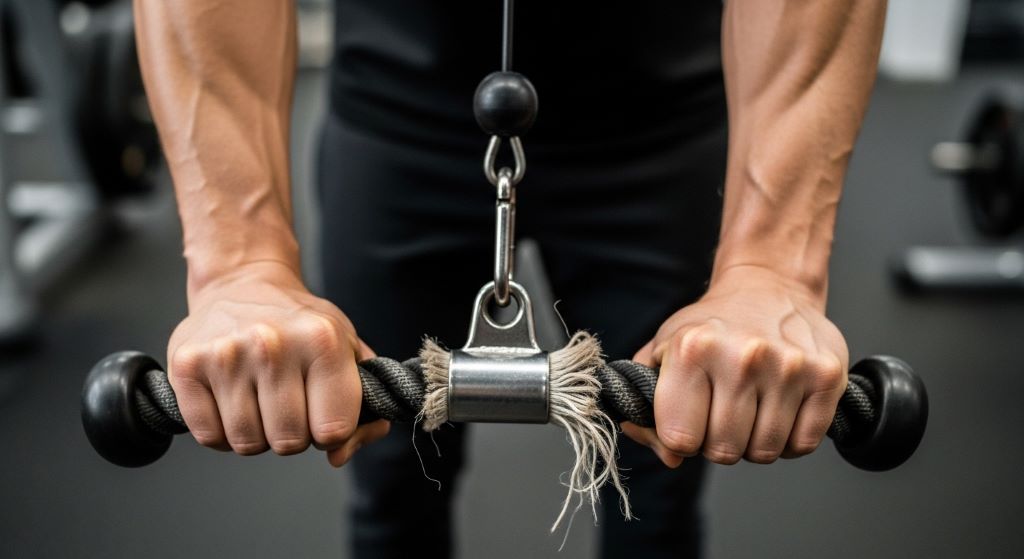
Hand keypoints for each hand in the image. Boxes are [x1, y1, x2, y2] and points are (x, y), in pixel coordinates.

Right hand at [167, 261, 388, 465]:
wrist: (242, 282)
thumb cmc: (301, 324)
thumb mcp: (348, 350)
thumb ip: (364, 406)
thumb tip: (339, 455)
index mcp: (322, 340)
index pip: (334, 429)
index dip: (330, 432)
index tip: (322, 412)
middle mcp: (273, 345)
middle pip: (289, 442)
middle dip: (292, 435)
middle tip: (287, 405)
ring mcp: (226, 354)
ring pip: (247, 443)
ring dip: (256, 434)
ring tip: (258, 400)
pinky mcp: (187, 364)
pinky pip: (209, 436)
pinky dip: (221, 433)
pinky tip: (229, 403)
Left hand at [627, 265, 848, 466]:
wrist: (767, 285)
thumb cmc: (711, 327)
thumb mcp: (662, 351)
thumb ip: (648, 404)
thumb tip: (669, 456)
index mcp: (692, 350)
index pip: (680, 439)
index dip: (682, 439)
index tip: (690, 419)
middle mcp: (742, 357)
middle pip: (724, 451)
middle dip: (719, 442)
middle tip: (723, 412)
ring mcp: (788, 366)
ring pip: (765, 452)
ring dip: (755, 442)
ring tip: (752, 407)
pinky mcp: (826, 375)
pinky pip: (803, 444)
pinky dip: (790, 440)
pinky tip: (781, 410)